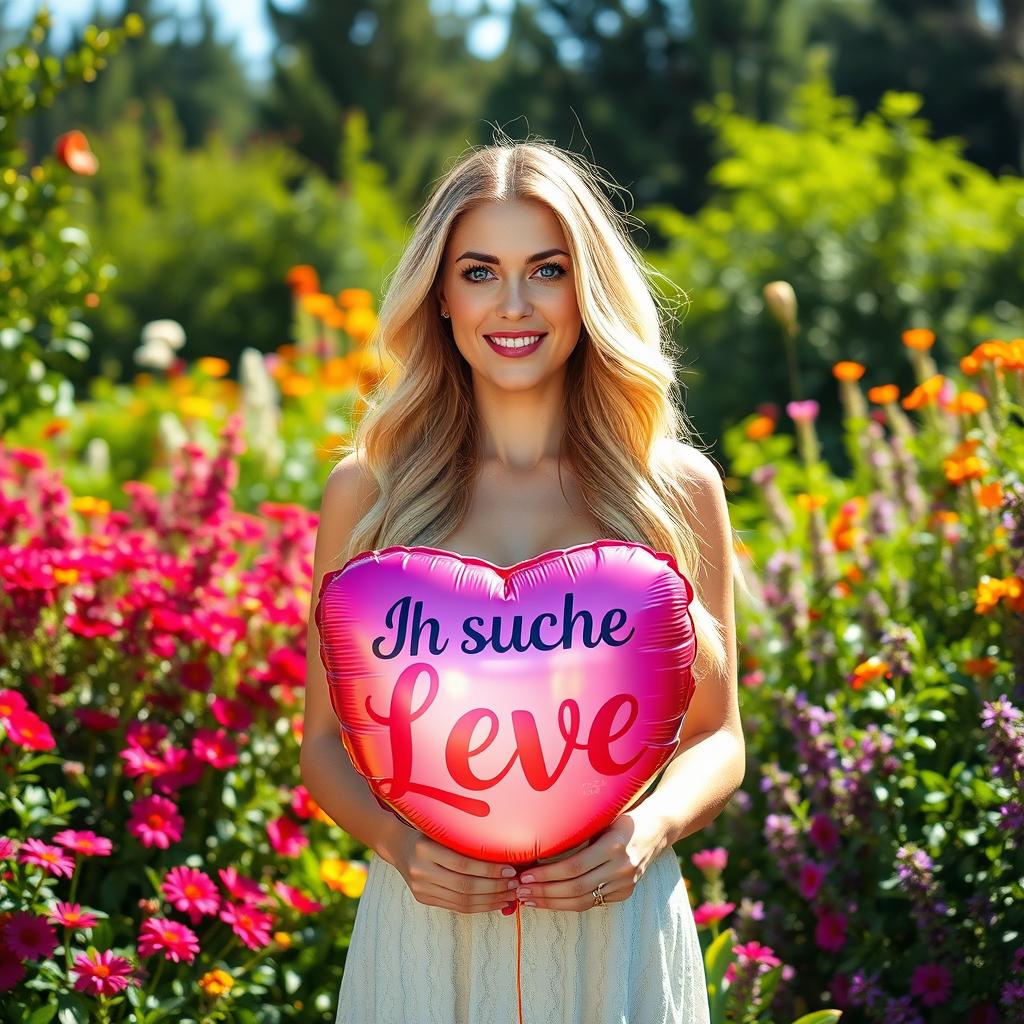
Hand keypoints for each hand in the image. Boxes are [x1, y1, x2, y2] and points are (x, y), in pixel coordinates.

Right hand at [384, 821, 520, 914]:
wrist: (397, 843)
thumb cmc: (426, 830)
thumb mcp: (440, 827)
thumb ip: (464, 838)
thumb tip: (503, 848)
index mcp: (424, 848)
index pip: (463, 864)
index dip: (489, 870)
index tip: (510, 868)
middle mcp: (420, 870)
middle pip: (464, 886)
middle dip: (494, 887)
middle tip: (515, 884)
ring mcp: (420, 888)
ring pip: (462, 901)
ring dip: (490, 900)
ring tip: (510, 895)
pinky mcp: (423, 899)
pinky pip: (456, 906)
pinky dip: (478, 906)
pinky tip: (495, 902)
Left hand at [509, 807, 666, 912]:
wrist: (657, 828)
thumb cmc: (621, 815)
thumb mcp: (601, 818)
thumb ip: (577, 832)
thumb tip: (536, 842)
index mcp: (614, 845)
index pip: (574, 867)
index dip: (547, 874)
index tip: (525, 874)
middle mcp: (622, 867)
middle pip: (575, 888)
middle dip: (544, 892)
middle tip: (519, 891)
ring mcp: (626, 883)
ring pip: (583, 901)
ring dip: (552, 902)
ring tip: (528, 900)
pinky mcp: (625, 892)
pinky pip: (593, 902)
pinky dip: (569, 903)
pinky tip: (550, 900)